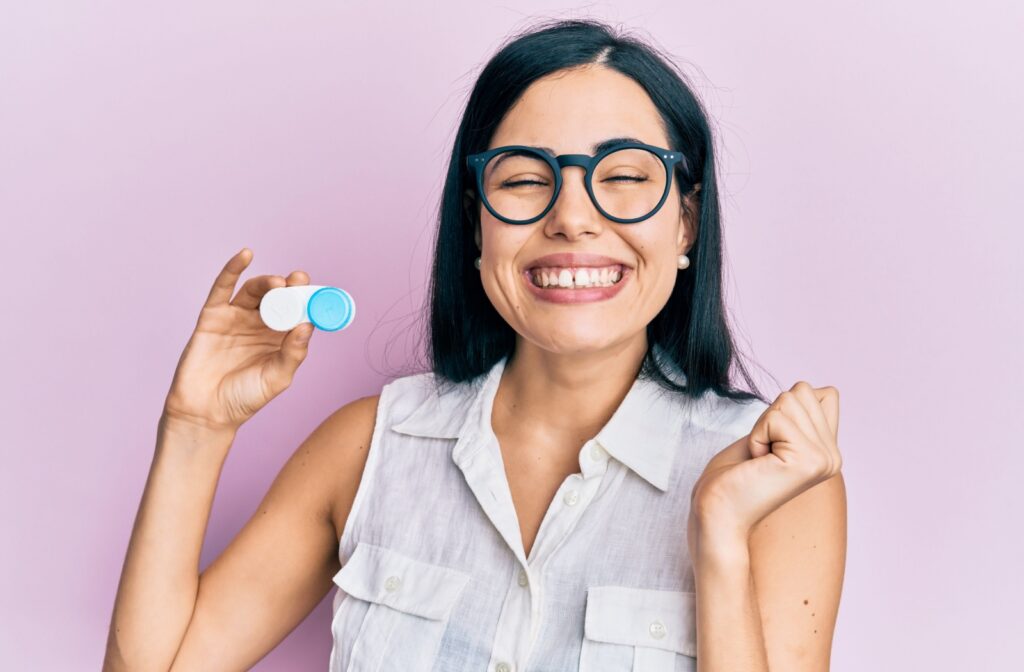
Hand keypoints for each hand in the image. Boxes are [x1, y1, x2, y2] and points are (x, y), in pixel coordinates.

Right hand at [161, 248, 315, 432]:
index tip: (315, 292)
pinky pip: (223, 288)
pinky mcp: (213, 316)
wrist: (206, 412)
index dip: (307, 300)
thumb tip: (306, 325)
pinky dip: (233, 269)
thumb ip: (293, 352)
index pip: (297, 312)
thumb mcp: (277, 378)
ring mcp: (237, 318)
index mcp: (280, 339)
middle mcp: (261, 325)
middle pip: (279, 297)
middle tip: (299, 282)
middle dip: (290, 288)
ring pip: (255, 291)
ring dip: (268, 282)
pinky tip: (245, 255)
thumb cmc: (244, 399)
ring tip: (279, 284)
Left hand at [688, 382, 841, 550]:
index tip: (771, 445)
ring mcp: (824, 459)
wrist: (717, 512)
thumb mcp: (770, 435)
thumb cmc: (733, 477)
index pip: (823, 394)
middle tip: (762, 455)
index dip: (784, 410)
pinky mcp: (808, 460)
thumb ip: (798, 414)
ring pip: (789, 400)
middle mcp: (833, 457)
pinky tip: (758, 464)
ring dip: (762, 427)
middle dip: (770, 417)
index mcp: (827, 450)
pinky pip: (775, 417)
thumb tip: (821, 390)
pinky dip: (756, 436)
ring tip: (760, 460)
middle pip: (802, 391)